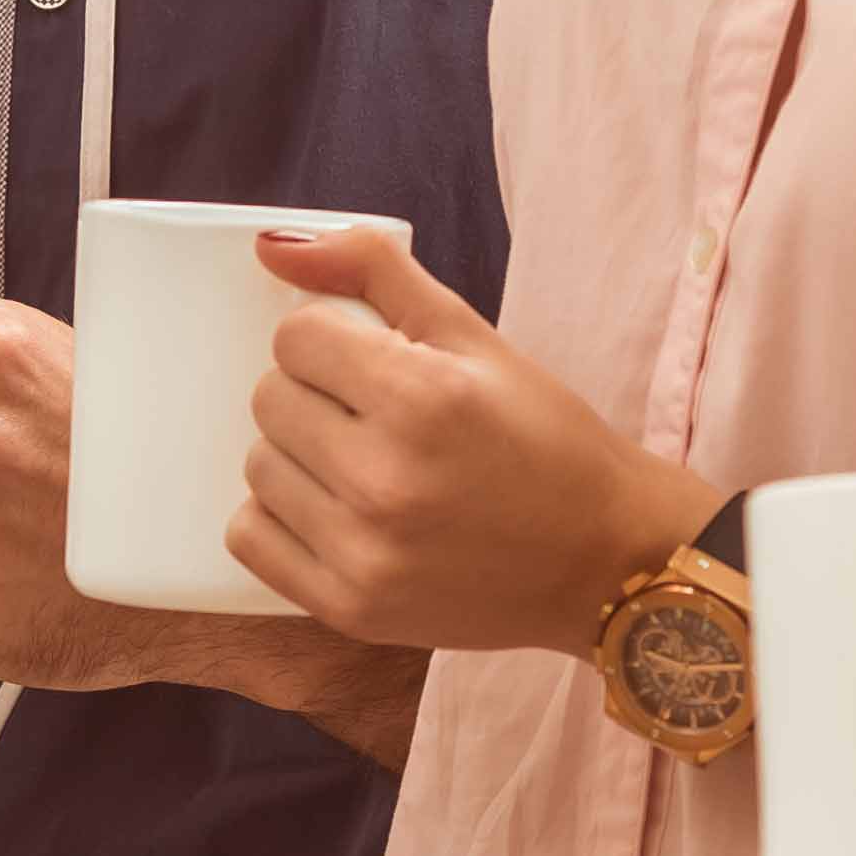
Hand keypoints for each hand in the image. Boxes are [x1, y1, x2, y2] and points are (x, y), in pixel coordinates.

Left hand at [236, 227, 713, 655]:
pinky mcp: (351, 608)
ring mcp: (365, 553)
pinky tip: (337, 512)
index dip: (333, 340)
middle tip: (375, 416)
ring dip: (298, 456)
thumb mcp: (475, 338)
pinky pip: (251, 539)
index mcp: (424, 398)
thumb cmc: (546, 441)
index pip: (296, 338)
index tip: (375, 363)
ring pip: (258, 467)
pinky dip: (281, 519)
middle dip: (314, 394)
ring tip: (364, 465)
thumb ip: (375, 272)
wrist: (604, 560)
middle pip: (270, 400)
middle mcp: (386, 479)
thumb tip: (272, 247)